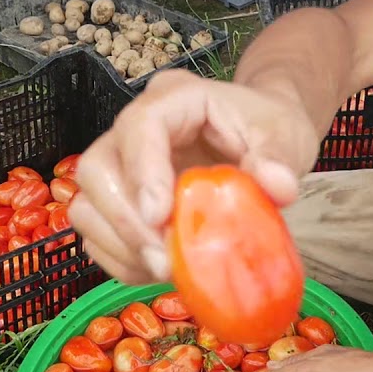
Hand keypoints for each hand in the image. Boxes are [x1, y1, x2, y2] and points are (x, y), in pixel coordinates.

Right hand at [67, 69, 321, 284]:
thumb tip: (275, 185)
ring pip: (87, 205)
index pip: (139, 125)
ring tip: (166, 270)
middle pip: (96, 168)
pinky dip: (124, 261)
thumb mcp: (285, 134)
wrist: (261, 140)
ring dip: (121, 246)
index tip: (159, 216)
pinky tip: (160, 272)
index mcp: (174, 99)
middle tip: (164, 261)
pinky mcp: (120, 203)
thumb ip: (279, 156)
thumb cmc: (268, 128)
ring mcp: (122, 166)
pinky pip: (98, 236)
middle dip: (125, 222)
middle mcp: (135, 129)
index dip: (142, 172)